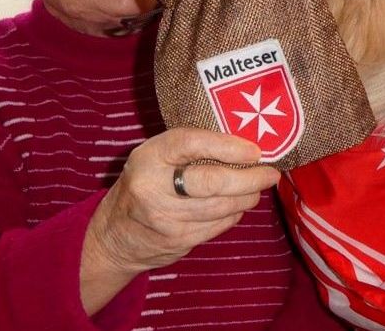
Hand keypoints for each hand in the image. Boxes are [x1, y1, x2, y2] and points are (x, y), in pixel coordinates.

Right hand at [79, 128, 278, 304]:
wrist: (114, 235)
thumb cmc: (144, 183)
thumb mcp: (155, 156)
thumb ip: (189, 148)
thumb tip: (242, 143)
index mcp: (149, 156)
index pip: (191, 143)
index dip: (227, 146)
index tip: (254, 150)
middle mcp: (154, 187)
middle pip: (212, 181)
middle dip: (249, 178)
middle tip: (270, 173)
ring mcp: (166, 218)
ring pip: (221, 206)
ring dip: (247, 196)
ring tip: (258, 187)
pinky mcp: (178, 240)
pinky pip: (218, 225)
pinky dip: (234, 214)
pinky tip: (238, 205)